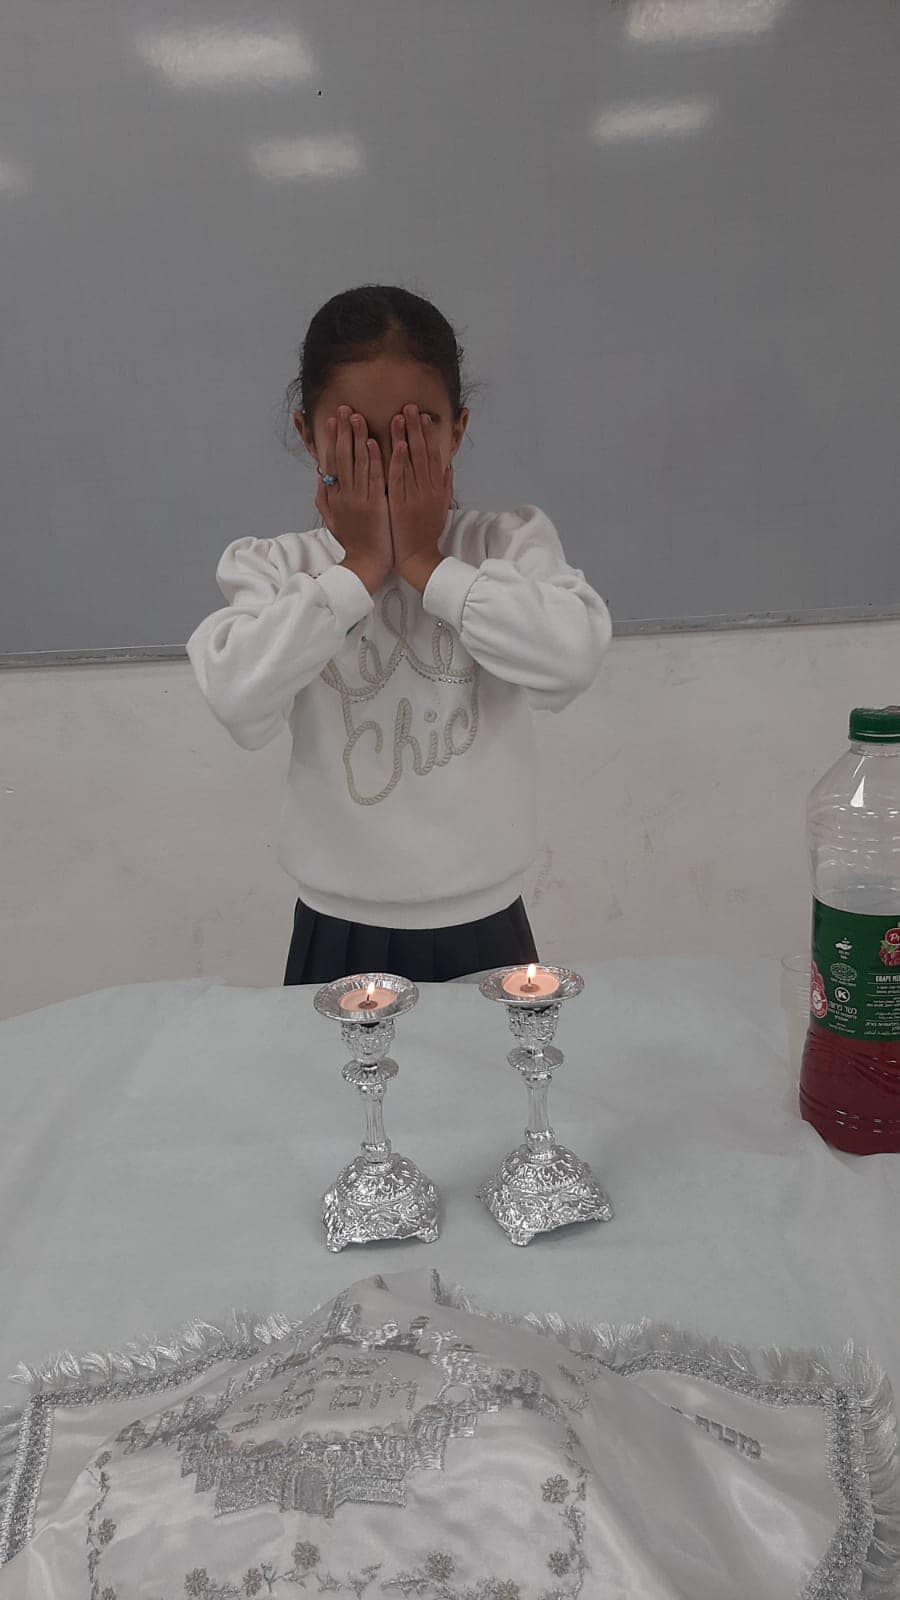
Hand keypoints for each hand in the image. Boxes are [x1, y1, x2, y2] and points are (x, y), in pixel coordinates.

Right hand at [315, 406, 391, 594]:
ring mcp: (359, 500)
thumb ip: (324, 499)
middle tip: (345, 409)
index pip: (332, 462)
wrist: (366, 564)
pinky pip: (373, 478)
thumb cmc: (353, 542)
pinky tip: (373, 443)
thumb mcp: (332, 521)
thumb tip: (321, 478)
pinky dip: (373, 460)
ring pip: (357, 463)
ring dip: (358, 438)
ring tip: (358, 417)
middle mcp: (345, 495)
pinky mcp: (375, 506)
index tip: (333, 420)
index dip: (332, 439)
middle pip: (343, 457)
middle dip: (344, 431)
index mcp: (335, 497)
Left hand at [387, 403, 452, 592]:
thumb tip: (448, 466)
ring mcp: (414, 495)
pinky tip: (396, 445)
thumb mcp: (441, 507)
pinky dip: (398, 461)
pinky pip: (399, 478)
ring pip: (409, 460)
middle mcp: (427, 488)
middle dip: (415, 428)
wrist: (419, 556)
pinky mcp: (401, 503)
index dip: (427, 434)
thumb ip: (445, 485)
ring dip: (404, 437)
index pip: (432, 454)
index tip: (422, 416)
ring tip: (399, 416)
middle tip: (409, 407)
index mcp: (436, 488)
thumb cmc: (427, 533)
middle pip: (421, 452)